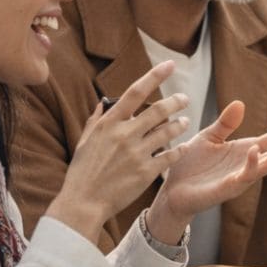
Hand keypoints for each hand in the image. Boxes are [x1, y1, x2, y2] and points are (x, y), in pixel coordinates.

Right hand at [48, 61, 187, 237]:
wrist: (83, 202)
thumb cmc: (82, 171)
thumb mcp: (84, 141)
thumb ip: (96, 120)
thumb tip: (103, 102)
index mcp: (108, 123)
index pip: (136, 91)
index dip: (155, 76)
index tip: (170, 65)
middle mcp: (124, 134)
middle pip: (159, 110)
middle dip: (176, 101)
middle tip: (184, 99)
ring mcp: (136, 153)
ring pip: (168, 131)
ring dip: (180, 124)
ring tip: (184, 122)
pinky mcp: (146, 172)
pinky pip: (171, 155)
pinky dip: (179, 149)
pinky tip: (182, 147)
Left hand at [145, 102, 266, 241]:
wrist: (171, 191)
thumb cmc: (190, 165)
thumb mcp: (209, 137)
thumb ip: (225, 123)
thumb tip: (241, 103)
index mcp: (246, 151)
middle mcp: (249, 164)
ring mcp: (242, 177)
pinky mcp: (229, 188)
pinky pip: (245, 176)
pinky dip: (251, 163)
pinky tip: (252, 149)